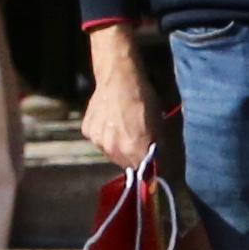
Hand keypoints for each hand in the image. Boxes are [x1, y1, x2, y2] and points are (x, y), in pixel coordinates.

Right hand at [78, 25, 162, 169]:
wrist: (120, 78)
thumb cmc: (144, 99)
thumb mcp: (159, 125)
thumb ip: (158, 148)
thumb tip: (160, 164)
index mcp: (134, 150)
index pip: (144, 171)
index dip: (149, 167)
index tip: (152, 161)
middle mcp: (113, 149)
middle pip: (125, 164)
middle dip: (133, 156)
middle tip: (138, 140)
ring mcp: (97, 140)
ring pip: (110, 153)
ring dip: (117, 146)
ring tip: (122, 128)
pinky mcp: (87, 131)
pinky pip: (98, 140)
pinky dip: (104, 135)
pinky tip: (110, 120)